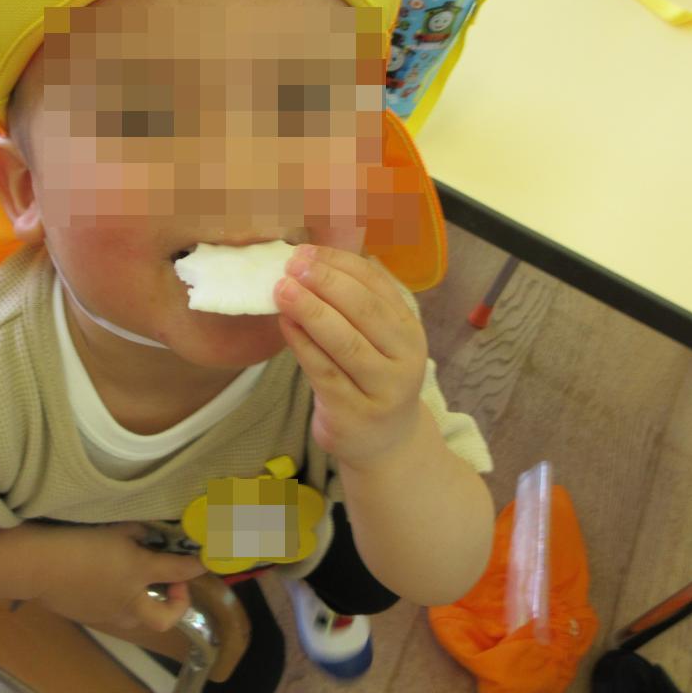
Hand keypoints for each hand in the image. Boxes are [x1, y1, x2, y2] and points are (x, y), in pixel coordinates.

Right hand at [36, 522, 207, 632]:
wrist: (36, 566)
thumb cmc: (76, 540)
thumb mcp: (112, 528)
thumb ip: (136, 532)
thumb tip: (148, 536)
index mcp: (138, 574)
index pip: (178, 571)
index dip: (195, 566)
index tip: (204, 560)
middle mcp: (129, 601)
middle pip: (165, 618)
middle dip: (176, 604)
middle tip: (171, 582)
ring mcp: (108, 614)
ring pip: (139, 618)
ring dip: (147, 603)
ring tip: (139, 581)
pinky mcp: (87, 617)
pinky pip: (115, 613)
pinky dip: (121, 601)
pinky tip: (107, 582)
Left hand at [274, 244, 426, 470]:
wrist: (384, 443)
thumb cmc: (372, 378)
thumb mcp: (378, 340)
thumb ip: (356, 303)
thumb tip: (313, 256)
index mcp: (410, 330)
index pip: (377, 286)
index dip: (341, 264)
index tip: (306, 250)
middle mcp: (405, 358)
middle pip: (364, 311)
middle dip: (326, 282)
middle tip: (292, 264)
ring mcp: (382, 389)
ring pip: (344, 342)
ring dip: (310, 310)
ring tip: (281, 289)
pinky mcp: (354, 413)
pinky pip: (324, 372)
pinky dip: (302, 344)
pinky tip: (285, 324)